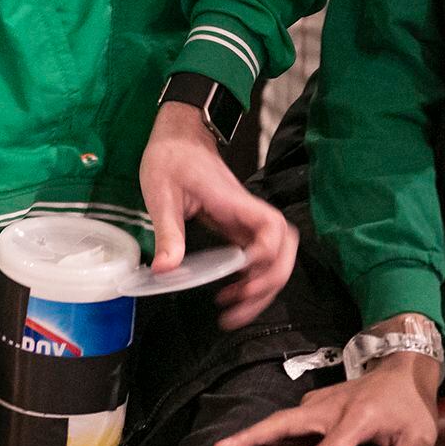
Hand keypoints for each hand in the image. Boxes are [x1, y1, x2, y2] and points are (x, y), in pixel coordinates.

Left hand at [140, 102, 297, 328]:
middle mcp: (246, 212)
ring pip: (275, 255)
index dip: (265, 255)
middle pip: (283, 249)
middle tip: (239, 305)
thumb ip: (168, 233)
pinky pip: (257, 255)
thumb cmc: (170, 158)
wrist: (177, 136)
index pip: (271, 228)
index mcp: (233, 201)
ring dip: (263, 285)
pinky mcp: (237, 225)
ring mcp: (245, 219)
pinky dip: (252, 277)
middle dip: (268, 281)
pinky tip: (232, 292)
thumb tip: (165, 270)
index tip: (241, 273)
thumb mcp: (161, 194)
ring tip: (236, 309)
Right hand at [214, 343, 440, 445]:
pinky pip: (291, 419)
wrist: (404, 369)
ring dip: (254, 433)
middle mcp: (327, 407)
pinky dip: (272, 432)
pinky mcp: (315, 400)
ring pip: (281, 419)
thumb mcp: (417, 443)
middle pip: (282, 422)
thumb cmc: (411, 409)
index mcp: (354, 419)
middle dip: (250, 436)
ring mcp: (317, 400)